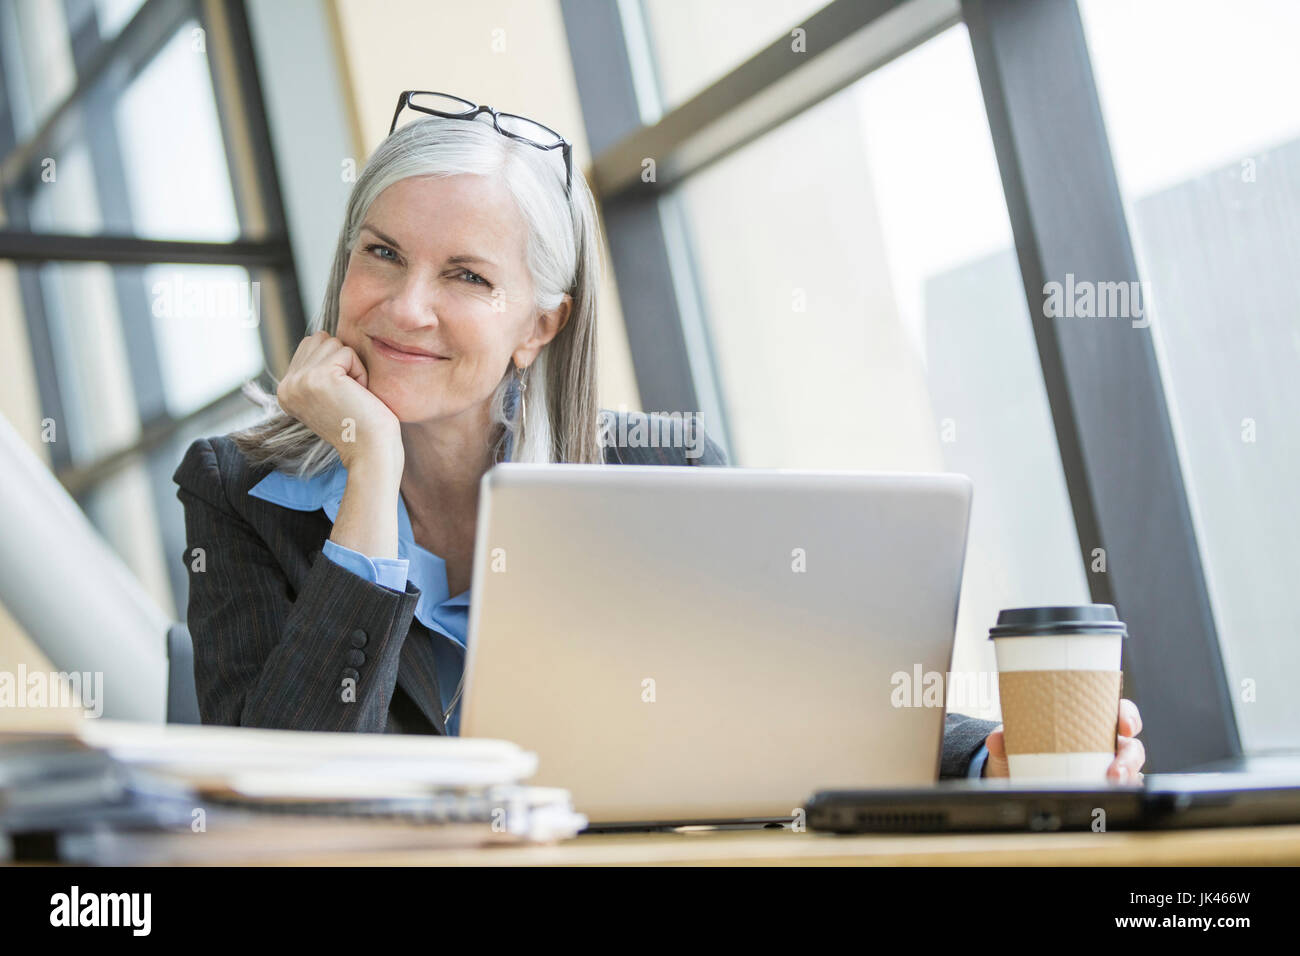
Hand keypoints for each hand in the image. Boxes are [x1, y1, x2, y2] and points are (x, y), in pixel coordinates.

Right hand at [276, 331, 401, 470]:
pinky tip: (359, 396)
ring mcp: (300, 381)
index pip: (310, 345)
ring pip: (334, 343)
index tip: (340, 398)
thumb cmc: (361, 424)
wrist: (371, 451)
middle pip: (321, 339)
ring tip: (353, 396)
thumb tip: (321, 336)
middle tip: (349, 396)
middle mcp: (286, 386)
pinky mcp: (319, 376)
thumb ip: (317, 369)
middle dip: (344, 362)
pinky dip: (360, 372)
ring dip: (353, 367)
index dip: (336, 365)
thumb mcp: (328, 395)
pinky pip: (348, 352)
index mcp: (286, 391)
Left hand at [983, 698, 1145, 782]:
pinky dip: (1114, 796)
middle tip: (1116, 771)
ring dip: (1126, 780)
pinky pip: (1117, 792)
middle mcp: (1101, 742)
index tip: (1126, 725)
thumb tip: (997, 739)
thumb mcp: (1011, 740)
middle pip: (1130, 746)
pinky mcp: (1099, 787)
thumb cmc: (1020, 747)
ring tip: (1111, 787)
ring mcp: (1104, 766)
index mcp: (1086, 721)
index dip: (1128, 716)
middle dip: (1129, 758)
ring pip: (1129, 771)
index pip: (1117, 712)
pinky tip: (1106, 800)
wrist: (1010, 774)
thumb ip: (1004, 738)